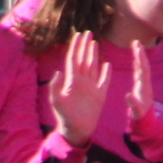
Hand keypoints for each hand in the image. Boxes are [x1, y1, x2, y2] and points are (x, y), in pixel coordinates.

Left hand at [50, 31, 109, 145]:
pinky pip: (104, 81)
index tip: (78, 34)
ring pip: (92, 66)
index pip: (73, 59)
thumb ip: (55, 86)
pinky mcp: (99, 94)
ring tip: (94, 43)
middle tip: (88, 32)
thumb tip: (58, 72)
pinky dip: (106, 73)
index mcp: (71, 80)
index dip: (75, 46)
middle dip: (84, 46)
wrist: (76, 130)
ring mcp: (91, 87)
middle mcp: (81, 81)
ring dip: (93, 55)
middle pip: (83, 59)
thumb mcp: (57, 101)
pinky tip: (107, 64)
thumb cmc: (65, 116)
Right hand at [125, 39, 154, 121]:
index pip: (143, 70)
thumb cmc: (140, 115)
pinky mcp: (140, 84)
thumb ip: (133, 104)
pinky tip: (135, 56)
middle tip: (136, 42)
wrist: (145, 119)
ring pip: (141, 66)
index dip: (141, 59)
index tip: (138, 49)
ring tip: (136, 45)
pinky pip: (139, 70)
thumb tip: (128, 96)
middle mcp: (145, 83)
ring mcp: (143, 83)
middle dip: (140, 54)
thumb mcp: (136, 111)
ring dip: (139, 56)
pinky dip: (137, 62)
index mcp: (144, 86)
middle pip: (144, 65)